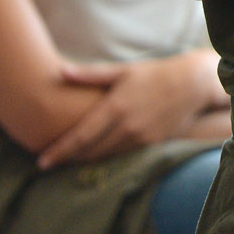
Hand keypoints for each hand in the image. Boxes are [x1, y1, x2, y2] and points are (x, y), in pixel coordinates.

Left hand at [36, 52, 221, 168]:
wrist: (192, 85)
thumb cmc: (154, 74)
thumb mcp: (122, 70)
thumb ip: (90, 75)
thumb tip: (60, 72)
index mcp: (115, 107)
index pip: (81, 137)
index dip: (59, 151)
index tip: (41, 161)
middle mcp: (126, 126)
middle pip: (90, 152)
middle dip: (68, 159)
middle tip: (48, 162)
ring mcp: (140, 138)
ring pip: (105, 156)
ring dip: (85, 160)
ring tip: (67, 161)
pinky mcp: (151, 144)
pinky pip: (122, 155)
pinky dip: (106, 157)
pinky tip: (95, 155)